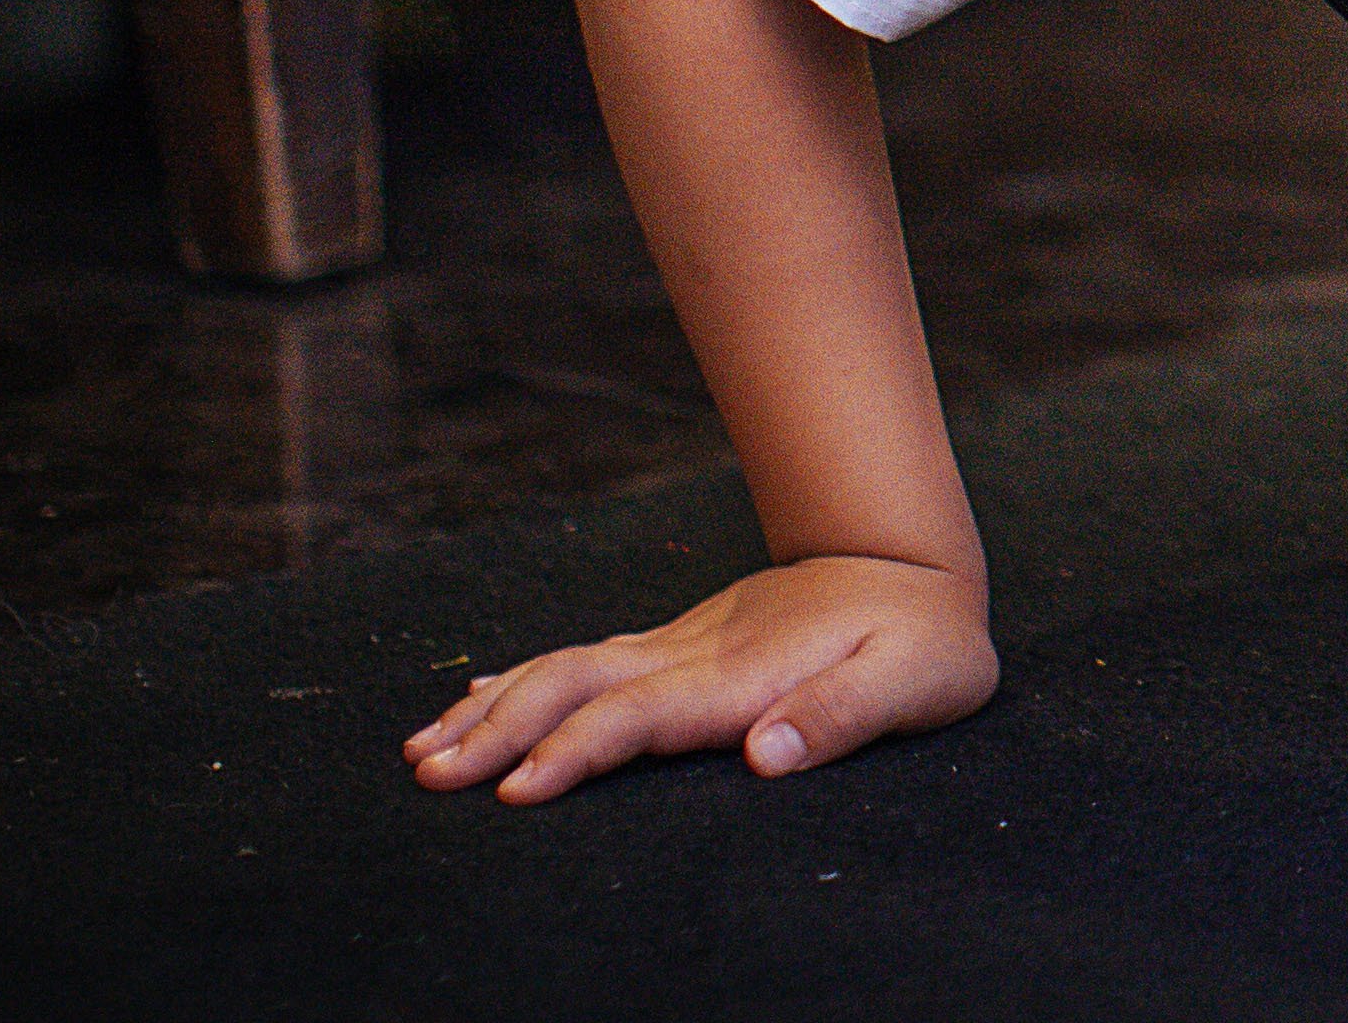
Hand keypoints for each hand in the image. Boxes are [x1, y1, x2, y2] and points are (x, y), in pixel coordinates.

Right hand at [405, 552, 996, 802]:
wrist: (912, 556)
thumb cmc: (924, 636)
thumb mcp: (915, 681)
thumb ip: (843, 716)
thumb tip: (764, 756)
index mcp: (739, 676)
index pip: (637, 716)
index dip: (575, 751)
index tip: (514, 791)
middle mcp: (694, 657)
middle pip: (576, 686)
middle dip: (500, 730)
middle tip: (430, 775)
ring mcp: (679, 645)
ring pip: (566, 669)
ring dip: (494, 706)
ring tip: (423, 750)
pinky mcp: (679, 646)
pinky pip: (584, 661)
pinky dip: (521, 680)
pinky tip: (477, 696)